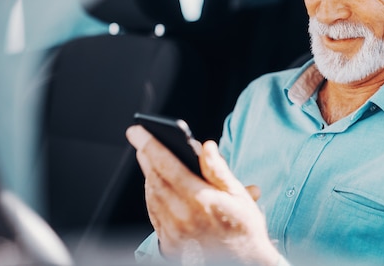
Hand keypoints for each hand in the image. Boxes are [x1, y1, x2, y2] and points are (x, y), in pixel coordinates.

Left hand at [126, 125, 279, 264]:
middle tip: (140, 140)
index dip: (151, 145)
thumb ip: (218, 170)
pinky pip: (153, 215)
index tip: (138, 131)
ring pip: (151, 197)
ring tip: (148, 159)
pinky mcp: (169, 245)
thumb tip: (206, 147)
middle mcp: (183, 217)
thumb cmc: (245, 229)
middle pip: (155, 179)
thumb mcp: (239, 196)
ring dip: (147, 175)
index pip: (168, 165)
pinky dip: (151, 197)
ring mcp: (173, 233)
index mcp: (201, 200)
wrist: (243, 265)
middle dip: (146, 156)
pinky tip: (155, 187)